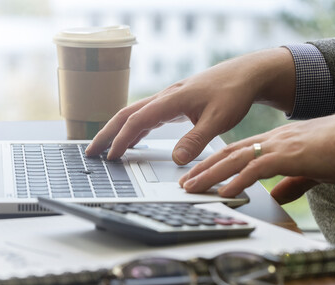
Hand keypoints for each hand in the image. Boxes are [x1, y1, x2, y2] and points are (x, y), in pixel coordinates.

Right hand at [85, 48, 295, 163]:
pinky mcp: (173, 104)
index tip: (110, 156)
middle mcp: (164, 98)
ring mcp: (167, 100)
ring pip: (134, 115)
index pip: (137, 121)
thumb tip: (176, 160)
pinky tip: (132, 141)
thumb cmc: (233, 93)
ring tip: (105, 149)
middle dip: (106, 133)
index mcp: (171, 100)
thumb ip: (197, 140)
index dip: (121, 139)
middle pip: (126, 114)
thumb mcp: (219, 120)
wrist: (244, 74)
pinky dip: (134, 130)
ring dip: (117, 131)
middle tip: (90, 151)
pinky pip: (146, 117)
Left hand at [179, 109, 334, 203]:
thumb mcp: (308, 169)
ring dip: (210, 175)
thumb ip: (291, 183)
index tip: (197, 174)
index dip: (213, 163)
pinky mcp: (288, 156)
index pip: (234, 152)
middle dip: (203, 169)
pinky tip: (224, 192)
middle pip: (227, 154)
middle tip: (184, 182)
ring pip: (234, 160)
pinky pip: (256, 169)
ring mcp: (277, 147)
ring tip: (191, 188)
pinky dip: (237, 181)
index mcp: (272, 143)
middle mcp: (269, 142)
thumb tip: (277, 196)